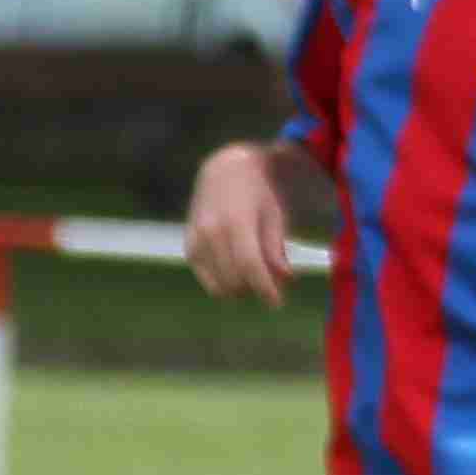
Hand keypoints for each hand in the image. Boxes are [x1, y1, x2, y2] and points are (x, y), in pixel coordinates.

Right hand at [185, 142, 294, 304]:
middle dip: (255, 289)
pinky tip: (236, 270)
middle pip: (235, 280)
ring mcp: (197, 241)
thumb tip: (286, 279)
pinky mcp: (189, 248)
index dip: (265, 289)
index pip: (250, 266)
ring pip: (219, 286)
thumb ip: (276, 248)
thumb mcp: (274, 215)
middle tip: (270, 284)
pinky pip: (207, 280)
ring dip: (240, 289)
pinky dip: (224, 282)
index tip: (277, 303)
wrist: (223, 171)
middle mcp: (212, 233)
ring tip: (254, 276)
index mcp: (237, 222)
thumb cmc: (256, 192)